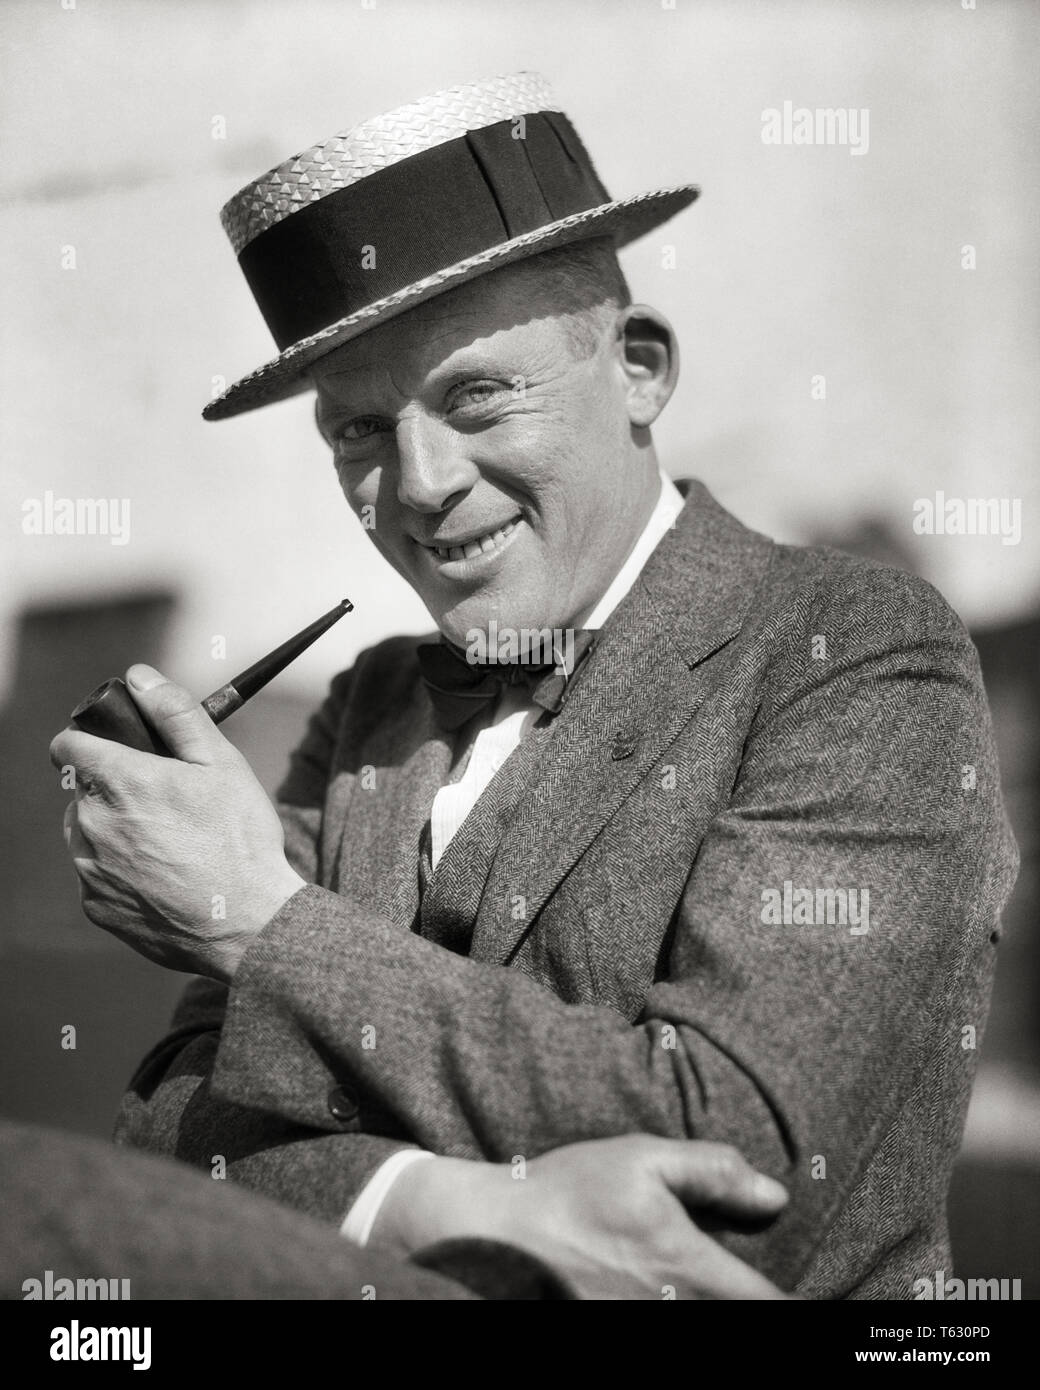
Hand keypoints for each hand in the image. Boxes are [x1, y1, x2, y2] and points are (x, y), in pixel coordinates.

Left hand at [49, 664, 305, 981]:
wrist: (246, 923)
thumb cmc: (240, 840)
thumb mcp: (221, 765)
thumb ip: (176, 714)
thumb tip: (140, 677)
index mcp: (121, 781)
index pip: (68, 745)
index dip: (89, 741)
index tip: (110, 749)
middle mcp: (94, 823)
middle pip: (84, 790)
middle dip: (114, 789)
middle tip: (164, 804)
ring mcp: (90, 869)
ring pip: (86, 832)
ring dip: (113, 828)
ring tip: (168, 843)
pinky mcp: (96, 905)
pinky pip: (97, 874)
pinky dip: (120, 870)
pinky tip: (163, 876)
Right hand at [372, 1136, 791, 1298]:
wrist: (496, 1236)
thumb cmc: (570, 1192)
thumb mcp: (641, 1158)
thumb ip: (713, 1172)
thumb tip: (775, 1196)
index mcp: (689, 1270)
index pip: (768, 1304)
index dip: (793, 1297)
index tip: (814, 1288)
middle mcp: (674, 1313)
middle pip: (738, 1320)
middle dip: (755, 1300)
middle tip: (758, 1281)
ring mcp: (643, 1329)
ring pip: (709, 1330)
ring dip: (722, 1306)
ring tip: (726, 1287)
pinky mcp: (616, 1334)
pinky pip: (669, 1328)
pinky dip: (687, 1310)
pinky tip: (678, 1292)